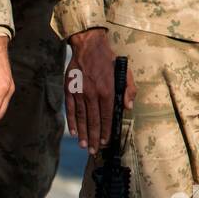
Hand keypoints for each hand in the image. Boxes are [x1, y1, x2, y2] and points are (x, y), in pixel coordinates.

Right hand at [65, 27, 135, 153]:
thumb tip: (128, 107)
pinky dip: (72, 122)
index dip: (106, 131)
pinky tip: (74, 132)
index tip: (105, 142)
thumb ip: (129, 90)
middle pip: (93, 121)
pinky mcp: (69, 90)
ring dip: (83, 134)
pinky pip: (71, 110)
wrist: (88, 46)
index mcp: (107, 91)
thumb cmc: (108, 60)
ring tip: (84, 146)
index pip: (107, 116)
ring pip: (81, 118)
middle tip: (93, 150)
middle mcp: (92, 94)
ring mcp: (79, 93)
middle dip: (94, 138)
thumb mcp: (125, 72)